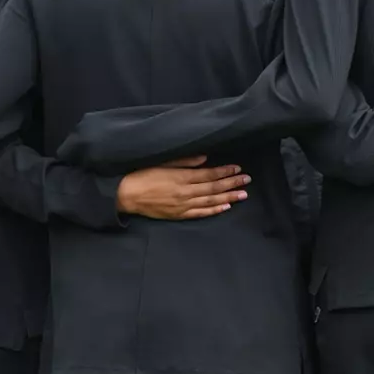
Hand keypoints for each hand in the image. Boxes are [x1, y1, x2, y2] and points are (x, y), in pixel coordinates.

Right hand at [116, 157, 251, 219]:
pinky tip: (225, 207)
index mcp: (181, 177)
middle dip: (232, 183)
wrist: (126, 194)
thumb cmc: (142, 174)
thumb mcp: (163, 162)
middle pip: (214, 188)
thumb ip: (185, 161)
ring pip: (210, 202)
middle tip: (247, 180)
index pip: (209, 174)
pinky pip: (200, 213)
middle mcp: (185, 192)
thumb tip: (205, 158)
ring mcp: (182, 205)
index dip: (224, 171)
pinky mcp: (178, 215)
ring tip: (243, 195)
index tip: (237, 168)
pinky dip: (214, 211)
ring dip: (228, 198)